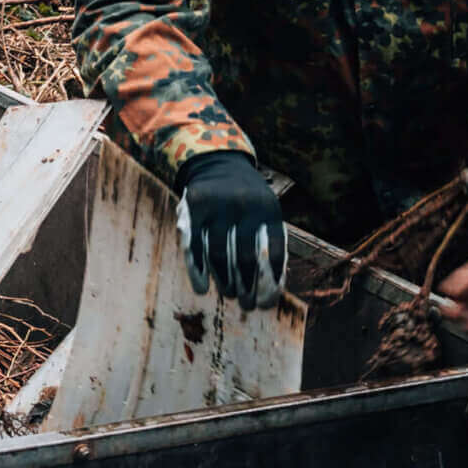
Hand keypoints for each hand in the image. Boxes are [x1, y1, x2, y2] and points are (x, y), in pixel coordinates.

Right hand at [176, 152, 286, 310]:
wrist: (218, 162)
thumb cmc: (247, 199)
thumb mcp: (266, 210)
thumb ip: (270, 242)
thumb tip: (273, 289)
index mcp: (268, 209)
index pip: (273, 255)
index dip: (270, 284)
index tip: (266, 304)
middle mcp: (244, 205)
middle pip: (245, 258)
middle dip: (246, 287)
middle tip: (247, 305)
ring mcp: (217, 205)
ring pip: (218, 255)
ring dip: (223, 281)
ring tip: (228, 295)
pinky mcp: (194, 207)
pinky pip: (195, 246)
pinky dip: (197, 271)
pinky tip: (201, 288)